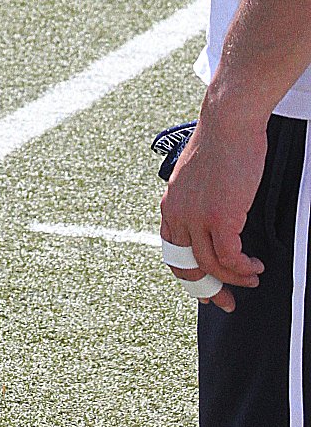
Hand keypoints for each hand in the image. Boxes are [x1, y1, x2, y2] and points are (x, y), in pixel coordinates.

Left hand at [159, 108, 266, 312]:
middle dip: (207, 290)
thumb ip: (199, 202)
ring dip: (234, 279)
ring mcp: (197, 216)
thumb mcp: (198, 178)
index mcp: (171, 204)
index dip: (188, 276)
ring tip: (252, 278)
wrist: (228, 123)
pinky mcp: (219, 216)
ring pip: (211, 265)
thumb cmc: (220, 144)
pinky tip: (256, 266)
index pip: (173, 251)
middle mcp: (178, 212)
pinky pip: (229, 258)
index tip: (205, 290)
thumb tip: (215, 224)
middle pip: (187, 265)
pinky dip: (243, 268)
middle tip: (227, 303)